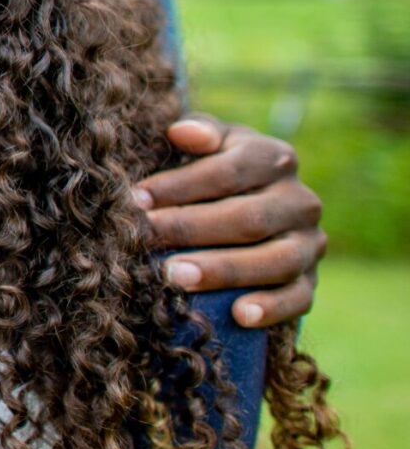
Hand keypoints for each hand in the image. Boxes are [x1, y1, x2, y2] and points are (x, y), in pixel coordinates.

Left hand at [134, 114, 324, 327]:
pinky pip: (298, 298)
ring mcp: (310, 243)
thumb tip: (180, 132)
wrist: (254, 210)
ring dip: (223, 271)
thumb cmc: (215, 173)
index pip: (229, 170)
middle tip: (147, 239)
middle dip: (192, 229)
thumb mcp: (210, 146)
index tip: (137, 200)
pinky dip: (272, 308)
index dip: (181, 184)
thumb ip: (199, 133)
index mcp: (274, 159)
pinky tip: (238, 316)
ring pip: (274, 260)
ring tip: (175, 278)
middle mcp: (301, 201)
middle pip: (248, 218)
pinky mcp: (311, 281)